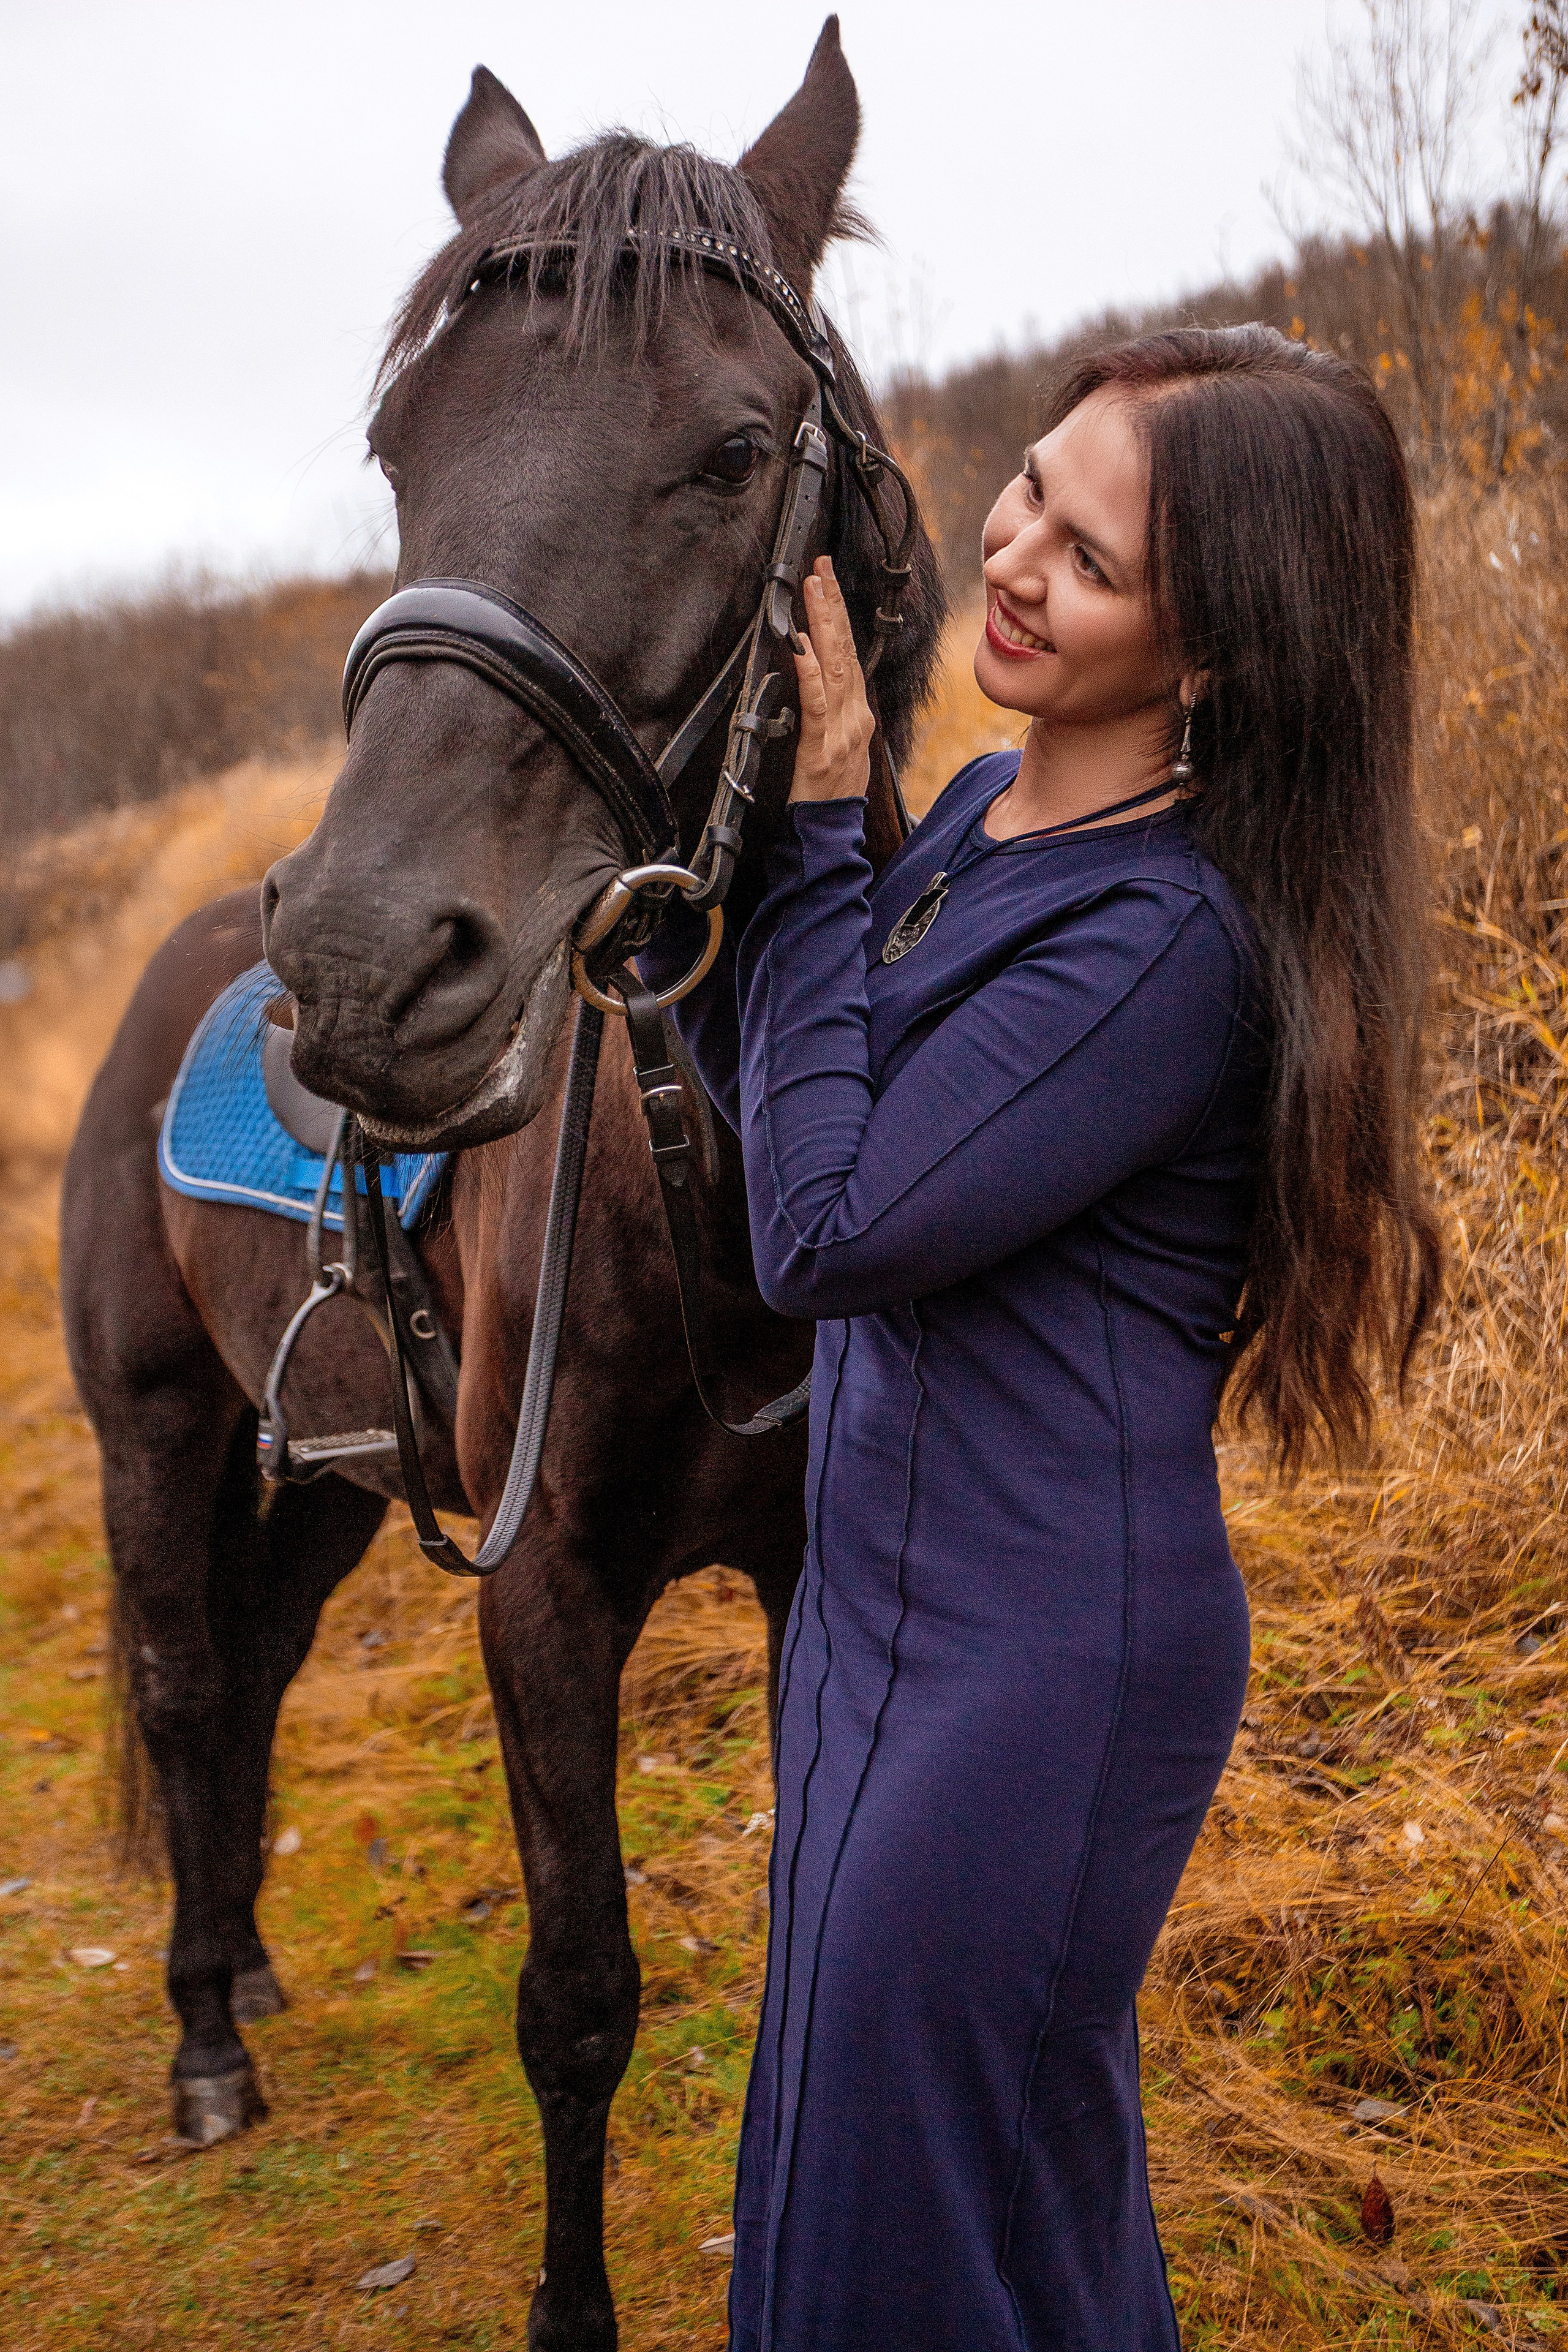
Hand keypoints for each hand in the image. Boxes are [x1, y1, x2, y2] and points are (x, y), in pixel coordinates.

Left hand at [788, 557, 874, 802]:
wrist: (832, 832)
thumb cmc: (832, 792)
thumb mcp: (841, 745)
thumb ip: (834, 711)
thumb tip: (821, 677)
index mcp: (857, 712)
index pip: (849, 653)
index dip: (839, 614)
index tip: (826, 579)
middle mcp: (855, 715)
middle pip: (846, 650)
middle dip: (832, 604)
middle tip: (820, 566)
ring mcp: (842, 731)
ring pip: (835, 667)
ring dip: (824, 624)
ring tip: (813, 589)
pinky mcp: (822, 749)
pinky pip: (816, 706)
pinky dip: (810, 673)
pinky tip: (802, 647)